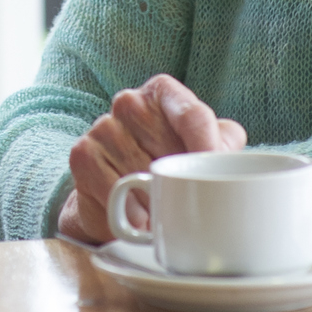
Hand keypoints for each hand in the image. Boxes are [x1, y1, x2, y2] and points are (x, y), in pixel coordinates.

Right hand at [57, 74, 246, 244]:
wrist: (119, 189)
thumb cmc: (169, 162)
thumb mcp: (205, 147)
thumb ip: (224, 143)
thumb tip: (228, 157)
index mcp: (164, 92)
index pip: (193, 116)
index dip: (209, 149)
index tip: (217, 177)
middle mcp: (129, 102)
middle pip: (167, 149)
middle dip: (181, 183)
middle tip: (191, 205)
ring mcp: (103, 126)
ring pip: (141, 173)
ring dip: (156, 202)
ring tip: (165, 213)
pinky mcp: (83, 154)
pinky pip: (114, 188)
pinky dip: (132, 211)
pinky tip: (140, 219)